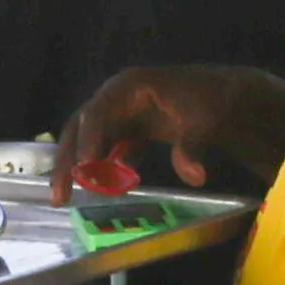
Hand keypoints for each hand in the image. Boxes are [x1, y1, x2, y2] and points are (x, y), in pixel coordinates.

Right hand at [49, 64, 284, 204]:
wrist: (225, 96)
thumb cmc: (211, 100)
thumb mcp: (203, 121)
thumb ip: (192, 147)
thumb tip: (194, 176)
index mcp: (129, 86)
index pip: (97, 112)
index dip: (88, 139)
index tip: (84, 168)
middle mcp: (116, 98)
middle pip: (81, 127)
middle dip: (68, 160)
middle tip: (59, 194)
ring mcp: (121, 114)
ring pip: (88, 140)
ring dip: (77, 168)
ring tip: (65, 198)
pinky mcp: (129, 129)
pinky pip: (106, 150)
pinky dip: (101, 169)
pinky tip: (100, 190)